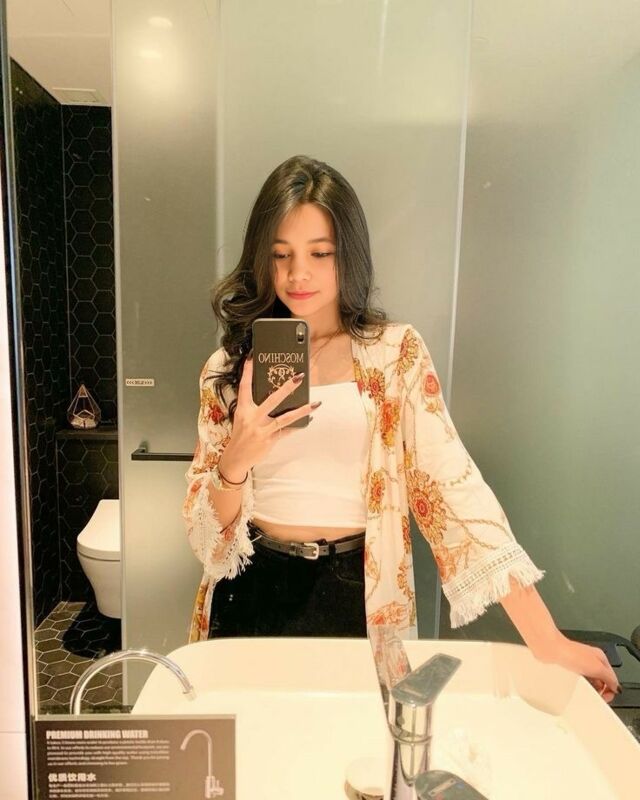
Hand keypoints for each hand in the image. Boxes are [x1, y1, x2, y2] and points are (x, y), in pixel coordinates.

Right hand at [220, 353, 317, 475]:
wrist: (236, 458)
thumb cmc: (240, 435)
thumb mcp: (242, 418)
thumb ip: (253, 406)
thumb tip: (273, 394)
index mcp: (243, 409)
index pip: (244, 387)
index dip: (248, 372)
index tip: (252, 357)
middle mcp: (253, 418)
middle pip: (272, 400)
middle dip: (286, 388)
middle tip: (299, 378)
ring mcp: (262, 430)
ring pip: (285, 418)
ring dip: (302, 410)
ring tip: (316, 403)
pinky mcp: (269, 440)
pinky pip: (287, 431)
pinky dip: (298, 425)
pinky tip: (309, 419)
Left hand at [540, 634, 620, 703]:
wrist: (550, 649)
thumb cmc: (570, 653)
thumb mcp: (597, 667)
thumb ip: (609, 678)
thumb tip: (615, 686)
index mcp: (600, 657)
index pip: (612, 677)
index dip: (611, 689)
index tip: (605, 697)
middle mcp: (590, 659)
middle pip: (601, 679)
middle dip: (600, 690)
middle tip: (596, 696)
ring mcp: (579, 663)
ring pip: (589, 680)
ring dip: (590, 688)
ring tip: (586, 691)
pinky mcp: (568, 667)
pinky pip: (578, 679)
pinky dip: (579, 685)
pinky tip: (576, 687)